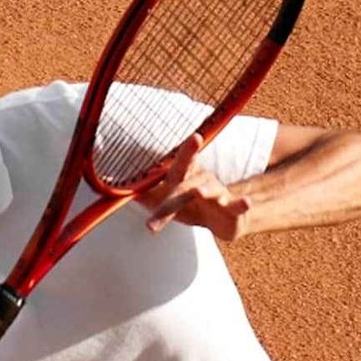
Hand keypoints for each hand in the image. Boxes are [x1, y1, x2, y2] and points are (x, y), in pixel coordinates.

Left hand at [138, 134, 252, 240]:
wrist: (221, 223)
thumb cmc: (190, 207)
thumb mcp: (166, 202)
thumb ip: (144, 195)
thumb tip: (113, 189)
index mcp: (185, 178)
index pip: (182, 163)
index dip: (187, 151)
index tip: (193, 137)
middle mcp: (202, 181)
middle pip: (188, 181)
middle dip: (181, 176)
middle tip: (186, 155)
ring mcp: (219, 194)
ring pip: (210, 192)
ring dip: (205, 193)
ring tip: (199, 193)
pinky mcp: (233, 210)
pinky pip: (237, 205)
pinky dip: (241, 203)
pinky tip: (246, 201)